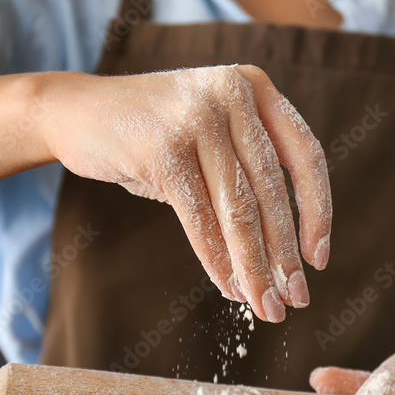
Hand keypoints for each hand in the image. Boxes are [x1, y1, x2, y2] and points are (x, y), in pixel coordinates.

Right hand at [38, 66, 332, 322]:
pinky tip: (229, 288)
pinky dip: (217, 260)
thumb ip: (249, 171)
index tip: (318, 260)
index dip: (318, 213)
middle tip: (295, 300)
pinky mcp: (163, 150)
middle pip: (272, 192)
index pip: (306, 157)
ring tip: (264, 307)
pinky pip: (201, 219)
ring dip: (255, 267)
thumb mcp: (211, 135)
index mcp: (255, 87)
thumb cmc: (152, 134)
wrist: (76, 113)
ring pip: (239, 211)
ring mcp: (197, 118)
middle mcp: (232, 94)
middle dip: (285, 255)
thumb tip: (287, 257)